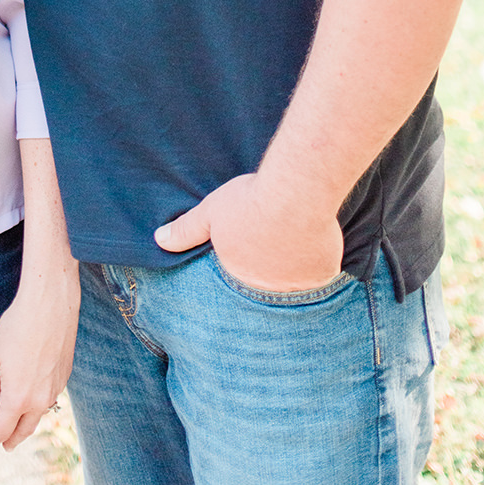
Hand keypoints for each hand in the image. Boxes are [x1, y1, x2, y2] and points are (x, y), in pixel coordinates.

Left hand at [0, 265, 78, 452]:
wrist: (50, 305)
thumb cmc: (16, 327)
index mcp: (17, 398)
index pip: (2, 429)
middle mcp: (39, 400)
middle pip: (24, 429)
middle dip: (12, 439)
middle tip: (4, 445)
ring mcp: (55, 389)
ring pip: (39, 414)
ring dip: (27, 422)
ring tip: (18, 423)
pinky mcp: (65, 376)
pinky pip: (50, 397)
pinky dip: (39, 403)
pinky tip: (33, 396)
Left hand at [153, 171, 343, 291]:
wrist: (295, 194)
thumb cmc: (250, 201)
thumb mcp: (211, 212)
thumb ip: (186, 230)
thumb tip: (159, 240)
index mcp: (238, 277)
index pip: (236, 281)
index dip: (241, 266)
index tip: (249, 251)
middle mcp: (268, 290)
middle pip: (266, 286)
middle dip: (266, 273)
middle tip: (271, 251)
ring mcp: (298, 287)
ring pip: (294, 286)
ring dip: (292, 273)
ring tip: (292, 250)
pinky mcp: (324, 276)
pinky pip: (321, 278)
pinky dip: (318, 268)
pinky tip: (316, 249)